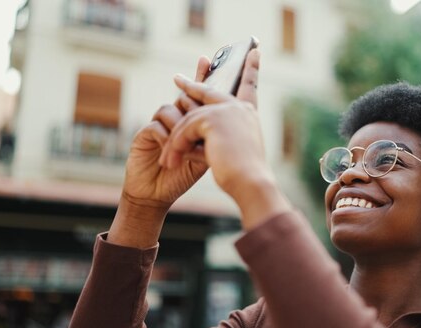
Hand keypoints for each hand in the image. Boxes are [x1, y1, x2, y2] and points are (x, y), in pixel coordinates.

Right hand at [107, 57, 210, 247]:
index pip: (198, 94)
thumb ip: (214, 138)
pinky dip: (168, 136)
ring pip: (172, 108)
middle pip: (184, 96)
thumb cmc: (181, 176)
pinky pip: (158, 124)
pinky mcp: (143, 134)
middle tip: (201, 101)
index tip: (207, 58)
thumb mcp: (204, 156)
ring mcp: (158, 124)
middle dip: (193, 96)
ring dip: (183, 125)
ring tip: (188, 144)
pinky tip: (174, 150)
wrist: (156, 195)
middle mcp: (174, 119)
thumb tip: (234, 120)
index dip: (202, 76)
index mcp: (190, 122)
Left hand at [161, 50, 291, 229]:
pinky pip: (185, 129)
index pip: (249, 87)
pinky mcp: (213, 119)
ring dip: (176, 140)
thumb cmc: (243, 175)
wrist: (251, 182)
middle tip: (177, 79)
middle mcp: (239, 108)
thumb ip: (218, 137)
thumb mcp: (232, 152)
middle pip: (210, 92)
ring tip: (165, 160)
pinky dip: (176, 146)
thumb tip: (197, 129)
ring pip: (190, 119)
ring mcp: (226, 111)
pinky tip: (172, 161)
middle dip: (192, 85)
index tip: (254, 52)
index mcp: (249, 115)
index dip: (250, 70)